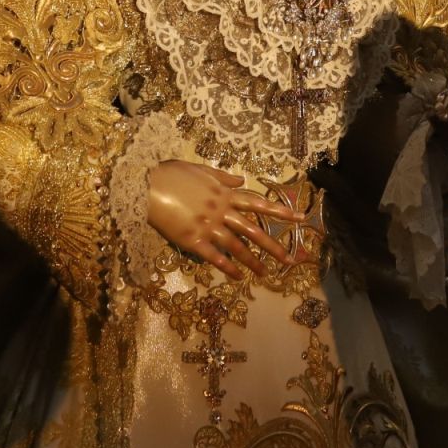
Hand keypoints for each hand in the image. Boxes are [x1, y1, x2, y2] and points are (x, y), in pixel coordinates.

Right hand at [145, 161, 304, 277]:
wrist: (147, 186)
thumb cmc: (172, 174)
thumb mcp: (201, 170)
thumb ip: (223, 177)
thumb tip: (241, 179)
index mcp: (225, 194)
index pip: (258, 203)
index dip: (280, 211)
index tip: (300, 218)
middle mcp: (221, 211)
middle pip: (253, 230)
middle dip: (272, 245)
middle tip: (289, 259)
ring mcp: (208, 227)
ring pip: (237, 247)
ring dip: (252, 261)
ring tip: (266, 274)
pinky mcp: (193, 241)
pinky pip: (214, 257)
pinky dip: (227, 267)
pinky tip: (237, 277)